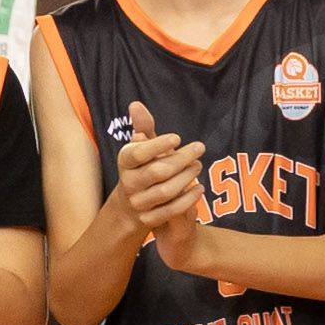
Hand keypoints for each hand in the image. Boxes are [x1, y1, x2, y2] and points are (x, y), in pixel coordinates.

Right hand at [111, 122, 209, 253]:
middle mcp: (128, 183)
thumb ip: (142, 127)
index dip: (157, 145)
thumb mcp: (140, 149)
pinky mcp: (149, 219)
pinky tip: (200, 188)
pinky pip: (171, 210)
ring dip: (186, 177)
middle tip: (199, 148)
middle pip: (157, 172)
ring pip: (166, 191)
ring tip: (198, 165)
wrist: (129, 206)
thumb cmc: (140, 169)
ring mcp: (138, 203)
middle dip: (181, 159)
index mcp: (125, 162)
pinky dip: (188, 199)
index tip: (177, 138)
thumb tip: (136, 105)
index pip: (138, 153)